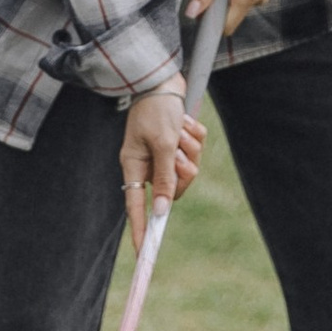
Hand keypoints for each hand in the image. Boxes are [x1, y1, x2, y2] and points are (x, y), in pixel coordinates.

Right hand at [120, 84, 203, 248]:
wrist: (162, 76)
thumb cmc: (156, 108)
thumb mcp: (162, 143)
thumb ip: (164, 178)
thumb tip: (162, 211)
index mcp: (134, 166)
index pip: (137, 208)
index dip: (141, 231)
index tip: (144, 254)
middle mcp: (149, 164)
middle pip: (174, 189)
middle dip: (183, 170)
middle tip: (179, 152)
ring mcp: (164, 154)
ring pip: (190, 169)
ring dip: (191, 148)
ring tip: (181, 128)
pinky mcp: (178, 143)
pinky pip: (197, 151)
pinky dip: (196, 137)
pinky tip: (185, 121)